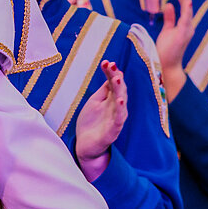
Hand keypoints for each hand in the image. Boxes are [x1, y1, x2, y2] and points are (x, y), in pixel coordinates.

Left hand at [75, 61, 127, 180]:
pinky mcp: (113, 131)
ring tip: (118, 78)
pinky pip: (118, 119)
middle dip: (116, 77)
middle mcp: (116, 108)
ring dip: (120, 90)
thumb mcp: (95, 102)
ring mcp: (115, 119)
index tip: (106, 62)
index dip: (111, 73)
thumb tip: (112, 73)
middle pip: (119, 90)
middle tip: (111, 66)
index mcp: (111, 101)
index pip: (113, 83)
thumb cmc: (92, 123)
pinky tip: (119, 101)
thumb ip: (104, 90)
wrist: (86, 146)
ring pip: (121, 103)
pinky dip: (120, 110)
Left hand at [156, 0, 193, 98]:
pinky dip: (187, 9)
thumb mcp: (167, 30)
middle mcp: (188, 26)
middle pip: (187, 5)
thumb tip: (169, 4)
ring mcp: (187, 30)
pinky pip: (186, 19)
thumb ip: (170, 18)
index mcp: (184, 25)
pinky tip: (187, 0)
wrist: (167, 64)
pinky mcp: (183, 34)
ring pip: (188, 10)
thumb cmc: (167, 49)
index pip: (184, 6)